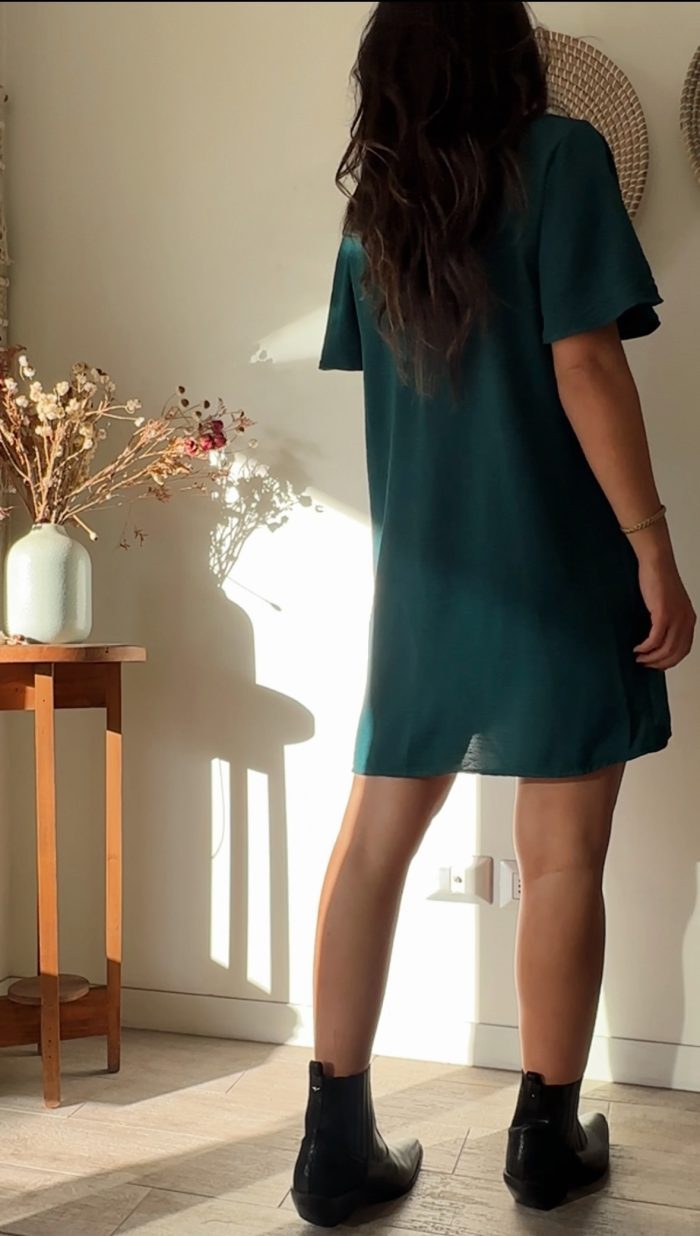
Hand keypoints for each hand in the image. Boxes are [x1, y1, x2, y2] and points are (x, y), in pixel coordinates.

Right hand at [634, 551, 695, 669]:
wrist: (657, 563)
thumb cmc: (659, 579)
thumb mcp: (669, 604)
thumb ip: (668, 620)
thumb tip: (657, 638)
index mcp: (689, 619)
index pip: (684, 650)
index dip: (670, 661)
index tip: (656, 664)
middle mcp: (686, 621)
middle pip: (676, 653)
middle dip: (659, 663)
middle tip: (645, 664)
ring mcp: (676, 618)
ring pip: (666, 649)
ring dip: (651, 658)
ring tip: (639, 658)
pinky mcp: (663, 615)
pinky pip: (655, 639)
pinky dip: (645, 647)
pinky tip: (637, 648)